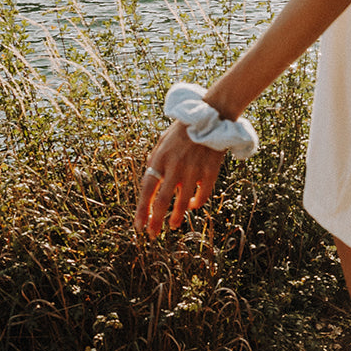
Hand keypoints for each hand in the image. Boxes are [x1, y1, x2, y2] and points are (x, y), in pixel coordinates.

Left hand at [134, 119, 225, 237]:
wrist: (211, 115)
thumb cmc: (183, 129)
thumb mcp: (162, 141)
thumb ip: (154, 160)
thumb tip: (149, 181)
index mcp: (160, 158)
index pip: (147, 190)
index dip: (142, 210)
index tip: (139, 226)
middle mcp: (175, 166)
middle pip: (162, 202)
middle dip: (155, 222)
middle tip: (152, 235)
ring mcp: (193, 169)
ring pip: (182, 203)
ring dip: (176, 217)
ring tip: (173, 225)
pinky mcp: (210, 171)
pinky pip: (202, 195)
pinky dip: (196, 204)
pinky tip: (192, 205)